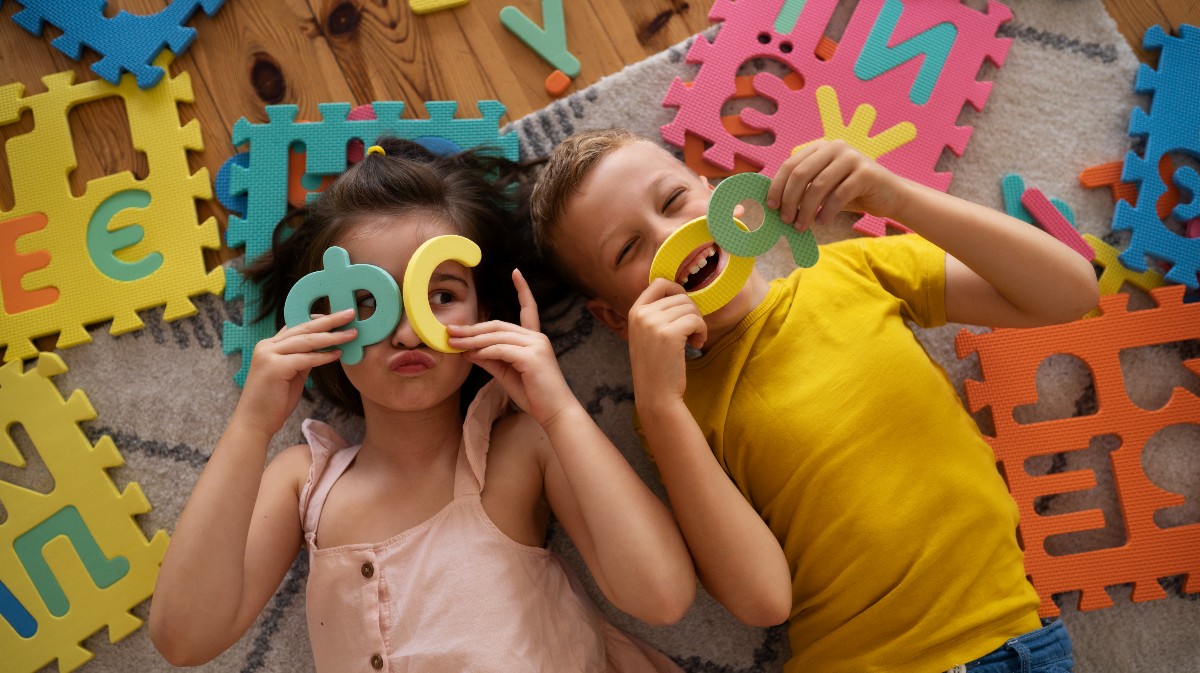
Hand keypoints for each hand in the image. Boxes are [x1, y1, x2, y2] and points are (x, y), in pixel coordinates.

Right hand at [236, 309, 357, 435]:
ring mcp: (268, 355)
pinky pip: (305, 359)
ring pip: (306, 341)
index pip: (297, 326)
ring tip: (352, 333)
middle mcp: (266, 346)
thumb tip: (324, 348)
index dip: (319, 320)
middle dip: (330, 320)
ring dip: (332, 336)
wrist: (255, 423)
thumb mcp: (292, 375)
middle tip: (351, 312)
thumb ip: (304, 359)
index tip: (339, 316)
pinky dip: (323, 356)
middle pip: (304, 328)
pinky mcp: (274, 368)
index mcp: (269, 345)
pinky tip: (338, 354)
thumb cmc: (275, 402)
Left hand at [447, 270, 574, 426]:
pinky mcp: (532, 357)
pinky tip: (471, 354)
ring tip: (454, 343)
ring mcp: (536, 345)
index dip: (523, 290)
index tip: (516, 272)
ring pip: (497, 336)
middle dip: (473, 328)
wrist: (554, 412)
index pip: (529, 309)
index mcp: (534, 339)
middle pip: (499, 326)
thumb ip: (489, 359)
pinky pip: (501, 350)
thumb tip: (466, 351)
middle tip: (450, 331)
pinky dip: (484, 351)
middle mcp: (537, 337)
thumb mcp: (506, 373)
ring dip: (472, 340)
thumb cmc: (533, 394)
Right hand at [627, 278, 706, 403]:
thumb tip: (681, 293)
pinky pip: (696, 320)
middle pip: (680, 297)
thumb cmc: (656, 366)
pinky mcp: (669, 334)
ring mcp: (654, 323)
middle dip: (692, 313)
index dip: (678, 291)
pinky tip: (696, 345)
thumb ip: (656, 314)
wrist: (655, 394)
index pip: (659, 283)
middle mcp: (642, 314)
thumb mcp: (646, 334)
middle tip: (692, 333)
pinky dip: (702, 331)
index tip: (685, 309)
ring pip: (690, 308)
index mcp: (635, 311)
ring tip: (693, 341)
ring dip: (698, 324)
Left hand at [766, 139, 903, 230]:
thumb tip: (775, 203)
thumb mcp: (824, 188)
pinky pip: (839, 195)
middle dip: (789, 200)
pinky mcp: (866, 172)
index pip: (790, 164)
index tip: (771, 206)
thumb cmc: (852, 193)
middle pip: (801, 173)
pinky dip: (826, 211)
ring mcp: (852, 157)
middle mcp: (835, 146)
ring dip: (806, 210)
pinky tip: (822, 222)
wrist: (889, 196)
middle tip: (785, 220)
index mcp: (821, 147)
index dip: (777, 186)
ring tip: (801, 226)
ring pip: (818, 186)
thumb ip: (804, 188)